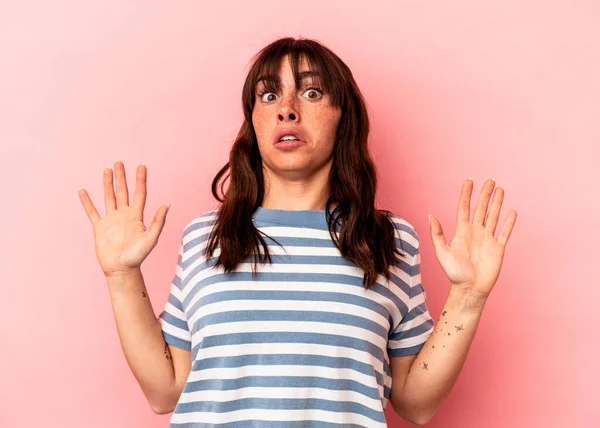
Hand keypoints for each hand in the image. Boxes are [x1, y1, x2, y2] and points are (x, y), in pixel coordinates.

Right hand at [78, 161, 169, 276]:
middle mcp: (124, 215)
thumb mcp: (151, 238)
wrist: (121, 269)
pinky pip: (92, 211)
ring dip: (107, 184)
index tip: (141, 165)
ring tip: (106, 170)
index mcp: (137, 216)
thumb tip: (167, 204)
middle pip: (123, 191)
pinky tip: (83, 191)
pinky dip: (87, 201)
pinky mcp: (99, 227)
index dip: (140, 179)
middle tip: (119, 162)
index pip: (139, 193)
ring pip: (109, 197)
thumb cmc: (138, 256)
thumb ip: (158, 221)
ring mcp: (111, 220)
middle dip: (121, 177)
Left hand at [428, 178, 516, 296]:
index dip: (466, 194)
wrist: (469, 289)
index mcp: (462, 231)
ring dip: (497, 203)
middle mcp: (475, 232)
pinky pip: (505, 232)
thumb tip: (431, 216)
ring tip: (500, 189)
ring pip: (493, 216)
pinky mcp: (498, 248)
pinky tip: (512, 211)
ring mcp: (488, 239)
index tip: (469, 180)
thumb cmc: (454, 273)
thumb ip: (437, 234)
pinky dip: (509, 222)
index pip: (464, 207)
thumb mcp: (442, 252)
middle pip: (481, 208)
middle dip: (485, 194)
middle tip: (490, 180)